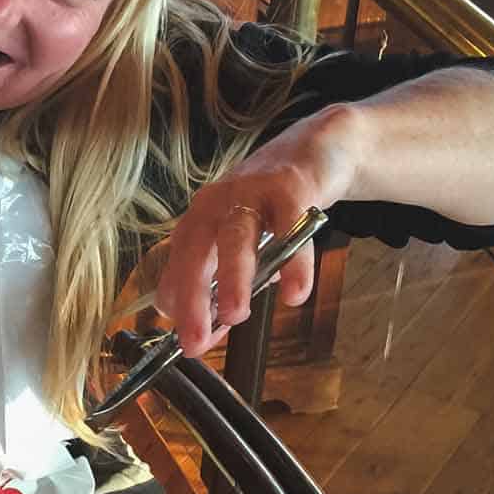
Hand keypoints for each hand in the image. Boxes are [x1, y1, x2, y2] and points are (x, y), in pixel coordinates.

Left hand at [152, 106, 363, 355]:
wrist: (314, 151)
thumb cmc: (270, 205)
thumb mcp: (243, 243)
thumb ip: (228, 280)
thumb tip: (212, 327)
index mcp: (199, 221)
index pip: (179, 268)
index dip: (181, 306)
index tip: (189, 342)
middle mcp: (217, 204)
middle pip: (196, 252)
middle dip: (192, 298)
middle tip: (195, 340)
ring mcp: (252, 193)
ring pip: (235, 236)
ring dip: (232, 277)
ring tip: (237, 316)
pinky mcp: (290, 187)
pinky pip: (290, 226)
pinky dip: (292, 261)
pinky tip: (294, 290)